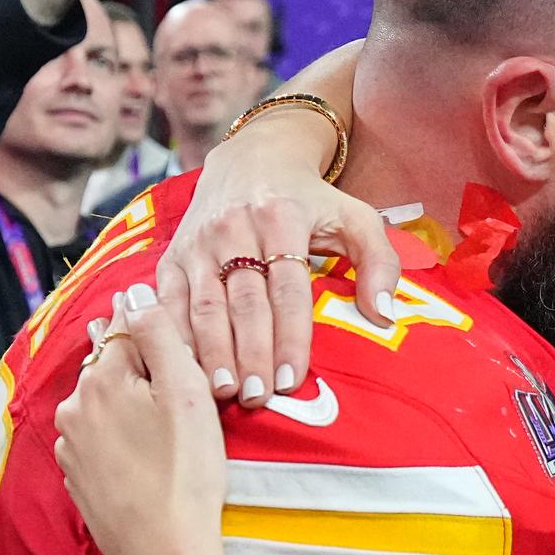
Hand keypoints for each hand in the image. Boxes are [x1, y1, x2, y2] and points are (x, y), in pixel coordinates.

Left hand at [54, 287, 231, 554]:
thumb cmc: (187, 475)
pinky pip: (101, 444)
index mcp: (101, 378)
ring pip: (104, 408)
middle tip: (182, 394)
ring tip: (169, 431)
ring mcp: (72, 448)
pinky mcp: (79, 482)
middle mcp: (75, 407)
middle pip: (113, 368)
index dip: (160, 332)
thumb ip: (161, 334)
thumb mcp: (188, 393)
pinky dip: (122, 443)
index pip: (129, 329)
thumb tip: (135, 291)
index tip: (181, 344)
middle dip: (142, 371)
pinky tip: (150, 461)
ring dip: (130, 408)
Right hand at [154, 52, 402, 407]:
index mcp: (282, 219)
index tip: (293, 379)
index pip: (287, 288)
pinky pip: (170, 301)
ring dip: (212, 352)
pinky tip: (185, 369)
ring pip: (204, 305)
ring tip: (223, 393)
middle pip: (244, 302)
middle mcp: (234, 228)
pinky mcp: (174, 255)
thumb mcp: (354, 217)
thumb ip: (379, 262)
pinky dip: (175, 337)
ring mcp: (199, 243)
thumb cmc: (311, 199)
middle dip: (250, 354)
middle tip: (258, 397)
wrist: (252, 157)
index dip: (289, 336)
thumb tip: (384, 315)